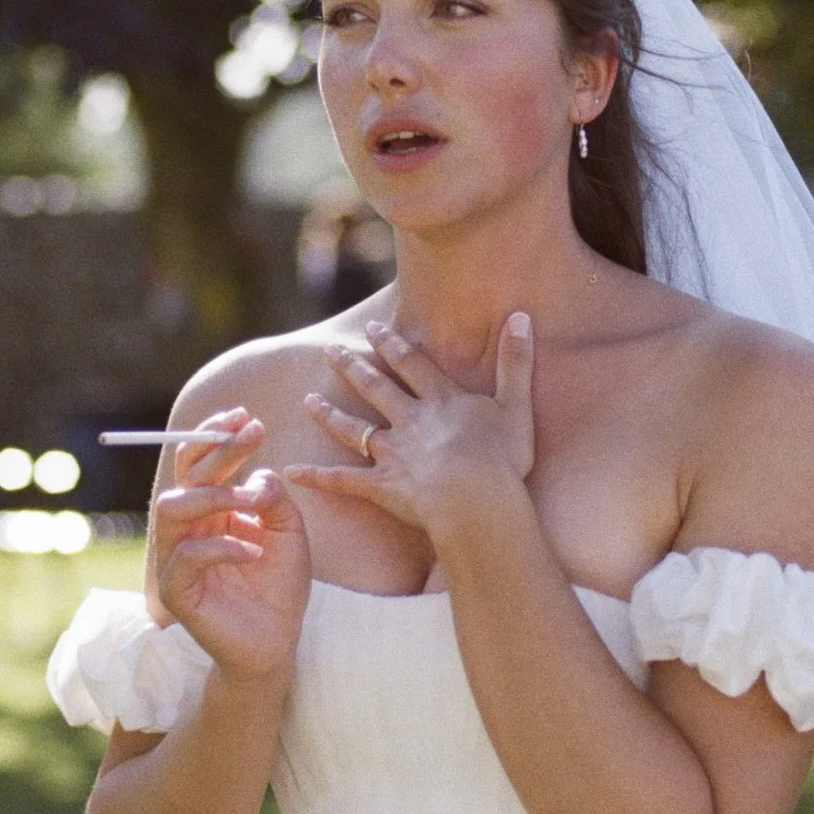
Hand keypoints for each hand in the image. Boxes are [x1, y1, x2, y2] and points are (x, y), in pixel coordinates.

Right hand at [147, 407, 310, 681]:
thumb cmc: (278, 588)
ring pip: (172, 509)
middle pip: (185, 477)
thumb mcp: (289, 533)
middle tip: (251, 434)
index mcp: (209, 512)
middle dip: (216, 451)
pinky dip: (221, 547)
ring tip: (250, 501)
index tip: (247, 416)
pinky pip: (186, 557)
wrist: (276, 643)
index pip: (200, 464)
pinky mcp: (175, 592)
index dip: (216, 436)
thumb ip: (275, 499)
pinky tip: (252, 552)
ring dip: (213, 495)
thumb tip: (258, 475)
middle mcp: (187, 530)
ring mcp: (176, 560)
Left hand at [284, 313, 534, 537]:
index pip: (411, 365)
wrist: (475, 497)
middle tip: (329, 352)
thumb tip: (522, 316)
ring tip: (308, 400)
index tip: (373, 329)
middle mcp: (410, 420)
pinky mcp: (380, 487)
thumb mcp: (516, 404)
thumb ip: (516, 361)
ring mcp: (391, 454)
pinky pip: (342, 481)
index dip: (392, 345)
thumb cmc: (501, 457)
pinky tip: (292, 471)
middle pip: (375, 388)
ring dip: (329, 414)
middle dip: (352, 368)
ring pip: (353, 428)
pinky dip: (316, 477)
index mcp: (441, 401)